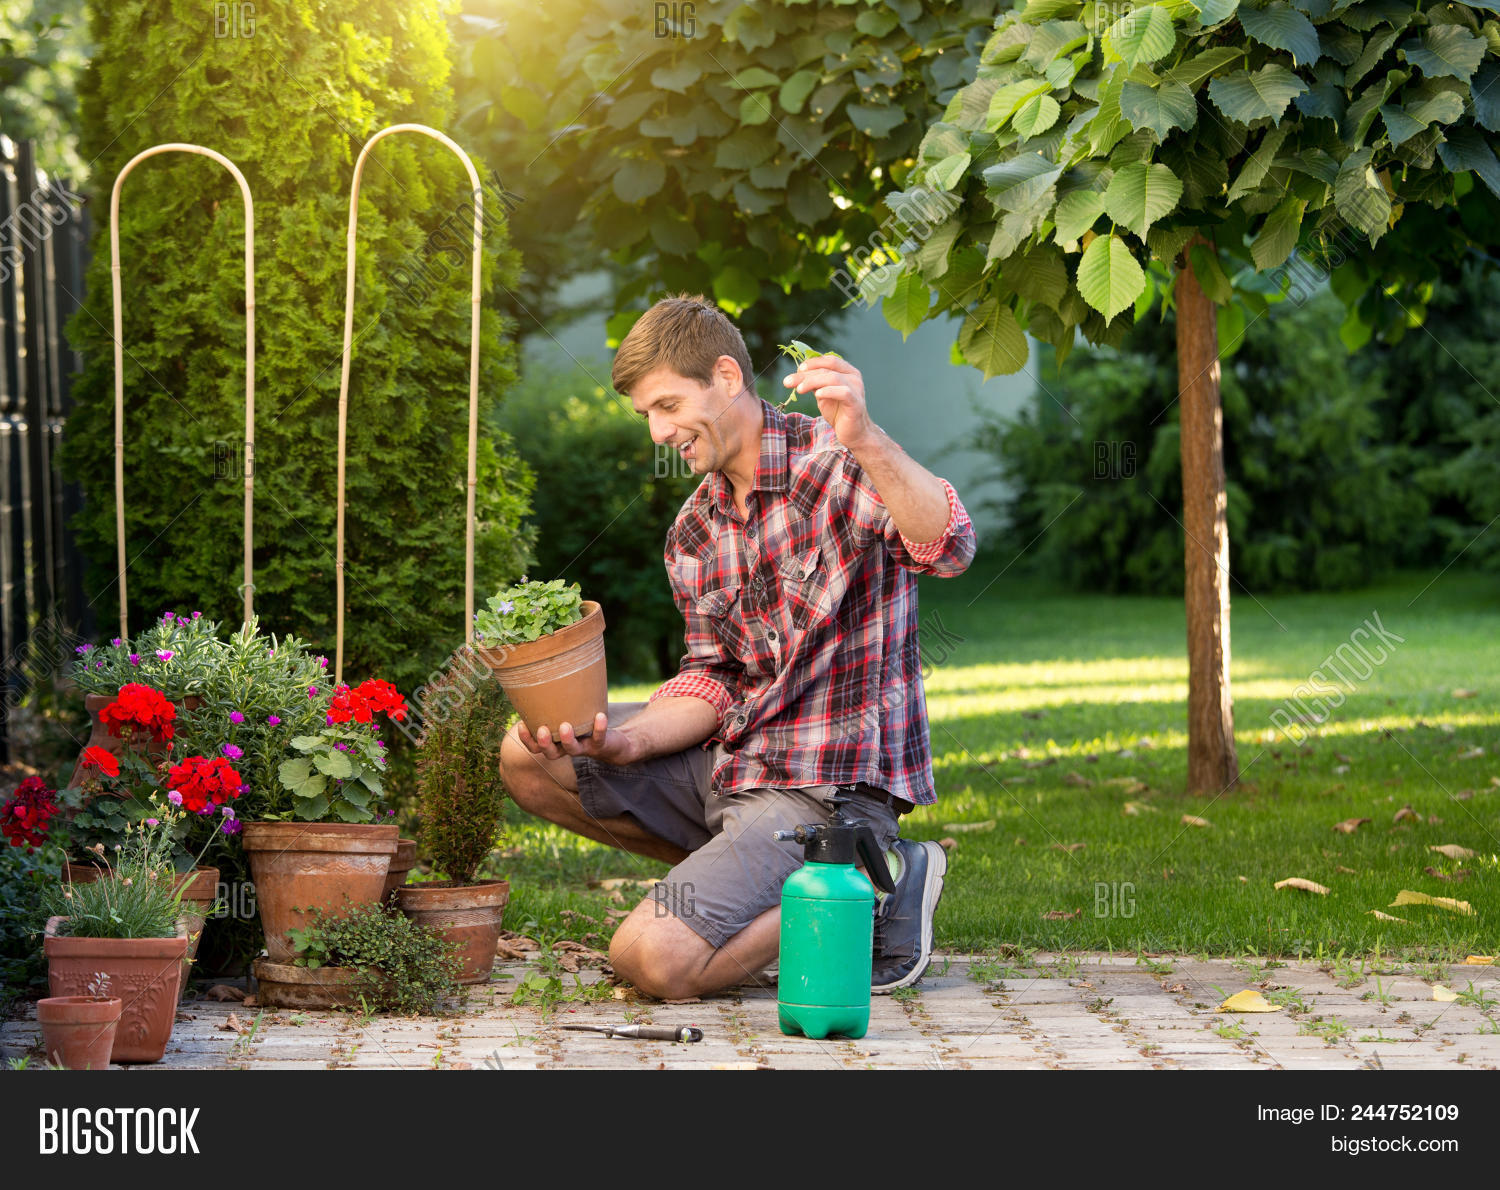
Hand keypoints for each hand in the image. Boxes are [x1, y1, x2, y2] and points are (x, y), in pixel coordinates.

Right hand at [514, 712, 635, 765]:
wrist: (614, 743)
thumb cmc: (585, 724)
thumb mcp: (569, 715)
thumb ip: (556, 703)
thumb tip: (544, 672)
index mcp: (556, 742)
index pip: (535, 747)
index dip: (527, 739)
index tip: (521, 724)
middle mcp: (567, 748)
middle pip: (551, 754)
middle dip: (544, 743)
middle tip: (542, 729)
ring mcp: (584, 747)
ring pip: (572, 750)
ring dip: (567, 739)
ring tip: (565, 725)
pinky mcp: (601, 745)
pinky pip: (599, 738)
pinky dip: (599, 728)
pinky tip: (600, 715)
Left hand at [782, 355, 874, 449]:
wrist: (853, 432)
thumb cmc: (838, 412)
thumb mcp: (823, 394)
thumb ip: (815, 383)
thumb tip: (799, 373)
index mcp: (847, 371)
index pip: (829, 360)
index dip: (812, 363)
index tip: (798, 369)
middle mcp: (853, 377)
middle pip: (826, 370)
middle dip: (805, 375)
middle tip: (788, 381)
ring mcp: (856, 389)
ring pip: (833, 378)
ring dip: (813, 382)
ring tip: (799, 389)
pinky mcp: (856, 402)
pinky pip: (843, 392)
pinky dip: (828, 391)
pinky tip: (817, 394)